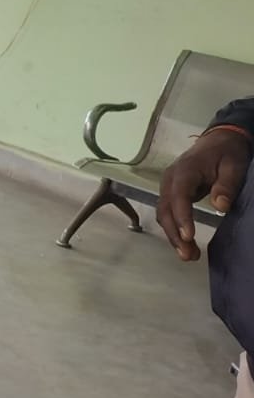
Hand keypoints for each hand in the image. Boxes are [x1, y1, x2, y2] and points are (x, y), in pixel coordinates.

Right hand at [157, 128, 250, 260]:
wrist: (219, 141)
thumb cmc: (227, 153)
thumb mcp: (233, 166)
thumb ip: (226, 185)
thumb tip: (220, 207)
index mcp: (185, 171)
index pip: (179, 196)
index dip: (182, 217)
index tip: (189, 236)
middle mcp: (170, 180)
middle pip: (166, 209)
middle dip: (175, 234)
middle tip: (188, 255)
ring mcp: (169, 186)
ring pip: (164, 214)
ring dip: (173, 236)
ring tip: (188, 256)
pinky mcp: (172, 193)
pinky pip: (169, 213)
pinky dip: (174, 230)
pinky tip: (185, 244)